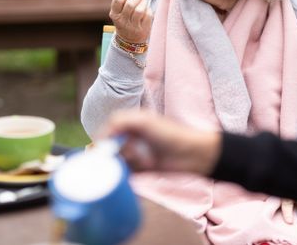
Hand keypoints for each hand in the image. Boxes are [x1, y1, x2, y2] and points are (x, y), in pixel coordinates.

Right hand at [101, 110, 220, 174]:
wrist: (193, 155)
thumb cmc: (171, 134)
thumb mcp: (145, 121)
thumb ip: (121, 121)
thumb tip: (102, 136)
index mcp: (132, 124)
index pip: (109, 129)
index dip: (105, 137)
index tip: (104, 146)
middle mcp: (132, 138)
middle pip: (111, 147)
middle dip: (118, 152)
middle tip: (133, 153)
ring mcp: (136, 155)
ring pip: (118, 161)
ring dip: (127, 163)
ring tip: (145, 161)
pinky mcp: (141, 170)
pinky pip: (126, 174)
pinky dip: (128, 175)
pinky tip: (142, 169)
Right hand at [109, 0, 152, 43]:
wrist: (129, 40)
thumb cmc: (126, 19)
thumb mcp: (121, 11)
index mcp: (114, 14)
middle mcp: (121, 21)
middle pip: (130, 4)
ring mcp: (132, 26)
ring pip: (139, 10)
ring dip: (143, 1)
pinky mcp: (142, 30)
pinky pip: (147, 15)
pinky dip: (148, 9)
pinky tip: (146, 8)